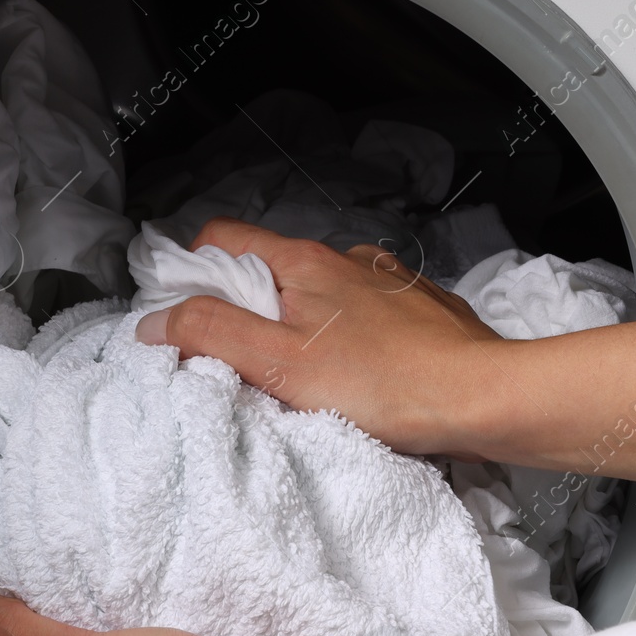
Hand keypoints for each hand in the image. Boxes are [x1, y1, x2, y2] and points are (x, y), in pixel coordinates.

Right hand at [135, 217, 504, 456]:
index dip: (192, 271)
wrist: (481, 398)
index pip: (223, 238)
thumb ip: (210, 335)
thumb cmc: (382, 384)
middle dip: (247, 308)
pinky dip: (350, 335)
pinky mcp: (421, 310)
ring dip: (302, 323)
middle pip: (270, 269)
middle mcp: (345, 258)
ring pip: (321, 291)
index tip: (186, 318)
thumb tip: (155, 322)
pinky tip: (359, 374)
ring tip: (307, 377)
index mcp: (303, 262)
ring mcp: (387, 282)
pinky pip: (366, 312)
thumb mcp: (279, 365)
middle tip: (245, 362)